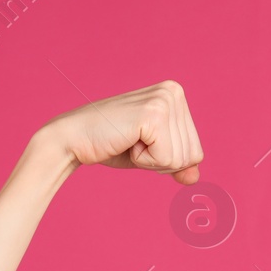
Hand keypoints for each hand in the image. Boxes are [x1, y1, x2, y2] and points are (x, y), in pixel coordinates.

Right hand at [39, 80, 203, 182]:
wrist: (74, 139)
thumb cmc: (112, 144)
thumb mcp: (152, 155)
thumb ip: (177, 164)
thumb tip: (195, 178)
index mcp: (176, 95)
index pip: (196, 150)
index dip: (168, 159)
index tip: (141, 141)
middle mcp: (174, 92)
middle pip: (192, 155)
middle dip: (161, 160)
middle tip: (133, 141)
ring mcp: (164, 101)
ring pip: (180, 159)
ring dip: (151, 160)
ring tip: (129, 140)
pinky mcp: (154, 115)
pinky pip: (166, 159)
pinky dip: (144, 161)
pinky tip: (127, 140)